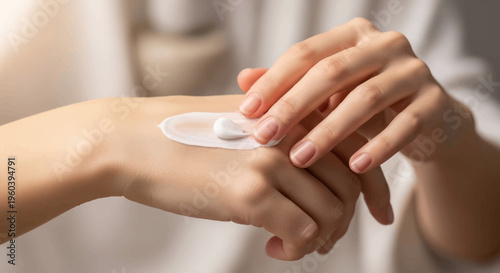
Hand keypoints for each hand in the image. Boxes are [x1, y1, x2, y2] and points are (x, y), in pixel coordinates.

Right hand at [107, 95, 390, 260]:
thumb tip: (312, 173)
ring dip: (321, 238)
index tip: (378, 212)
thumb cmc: (185, 135)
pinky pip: (302, 232)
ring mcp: (270, 161)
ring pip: (332, 212)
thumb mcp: (241, 123)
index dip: (374, 187)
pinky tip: (271, 245)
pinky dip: (296, 248)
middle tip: (319, 238)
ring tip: (294, 243)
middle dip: (344, 220)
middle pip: (350, 186)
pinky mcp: (249, 192)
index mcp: (291, 113)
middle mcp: (289, 132)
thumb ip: (281, 135)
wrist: (134, 141)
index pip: (357, 150)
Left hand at [238, 17, 467, 172]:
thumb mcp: (327, 92)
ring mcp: (414, 69)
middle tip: (266, 137)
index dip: (274, 81)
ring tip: (301, 158)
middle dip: (294, 106)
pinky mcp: (436, 100)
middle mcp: (385, 43)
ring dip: (330, 132)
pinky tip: (356, 168)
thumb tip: (243, 79)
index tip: (247, 112)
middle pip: (332, 72)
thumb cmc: (363, 102)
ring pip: (366, 99)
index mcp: (352, 35)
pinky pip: (405, 125)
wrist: (425, 118)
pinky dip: (379, 147)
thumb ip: (290, 84)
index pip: (306, 53)